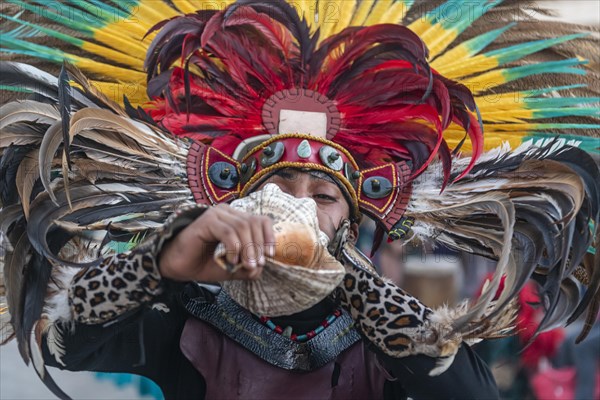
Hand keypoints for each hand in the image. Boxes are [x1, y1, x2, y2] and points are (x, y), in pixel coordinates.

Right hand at [158, 204, 274, 281]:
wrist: (178, 267)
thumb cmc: (205, 264)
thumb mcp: (234, 267)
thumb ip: (250, 266)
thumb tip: (262, 265)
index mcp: (236, 219)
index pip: (261, 220)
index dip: (269, 236)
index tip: (269, 255)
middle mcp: (227, 212)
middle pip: (254, 222)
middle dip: (259, 245)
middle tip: (256, 265)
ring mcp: (216, 214)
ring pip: (243, 226)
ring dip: (248, 248)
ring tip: (245, 265)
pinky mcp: (206, 221)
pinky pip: (228, 232)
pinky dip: (234, 247)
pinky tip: (230, 260)